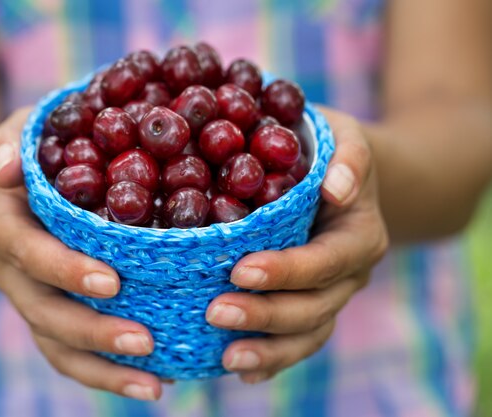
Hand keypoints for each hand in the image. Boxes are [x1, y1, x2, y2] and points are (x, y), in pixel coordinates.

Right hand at [0, 108, 162, 400]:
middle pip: (43, 310)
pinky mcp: (50, 320)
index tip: (112, 282)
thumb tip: (5, 170)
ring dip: (102, 367)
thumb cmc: (38, 154)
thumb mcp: (23, 131)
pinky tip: (153, 383)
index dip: (64, 268)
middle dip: (92, 330)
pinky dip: (106, 374)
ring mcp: (29, 300)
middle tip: (145, 341)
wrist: (19, 194)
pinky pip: (70, 356)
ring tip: (154, 385)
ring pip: (57, 345)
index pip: (27, 250)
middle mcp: (10, 270)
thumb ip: (12, 140)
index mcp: (2, 224)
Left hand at [206, 108, 388, 383]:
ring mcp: (332, 295)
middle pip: (314, 306)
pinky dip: (273, 359)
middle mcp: (350, 274)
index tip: (241, 270)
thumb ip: (349, 157)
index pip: (326, 260)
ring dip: (269, 348)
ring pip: (307, 333)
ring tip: (227, 357)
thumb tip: (336, 188)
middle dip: (266, 314)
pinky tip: (240, 369)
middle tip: (216, 312)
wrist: (345, 180)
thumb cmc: (331, 151)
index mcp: (359, 235)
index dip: (287, 270)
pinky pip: (298, 340)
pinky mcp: (313, 307)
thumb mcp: (345, 138)